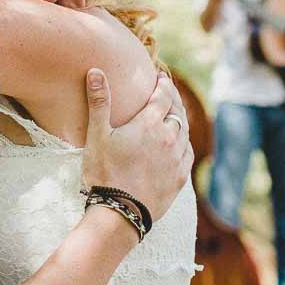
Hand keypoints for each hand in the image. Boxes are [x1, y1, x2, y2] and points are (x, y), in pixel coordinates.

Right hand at [79, 69, 191, 228]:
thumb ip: (99, 102)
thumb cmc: (105, 173)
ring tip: (174, 113)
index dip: (163, 83)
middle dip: (173, 98)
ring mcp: (177, 159)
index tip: (161, 76)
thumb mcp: (97, 136)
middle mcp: (169, 138)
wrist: (120, 213)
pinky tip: (181, 142)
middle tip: (167, 91)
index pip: (164, 95)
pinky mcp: (180, 178)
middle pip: (178, 110)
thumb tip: (95, 71)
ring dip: (180, 118)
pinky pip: (188, 153)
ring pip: (185, 131)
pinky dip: (185, 141)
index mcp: (150, 124)